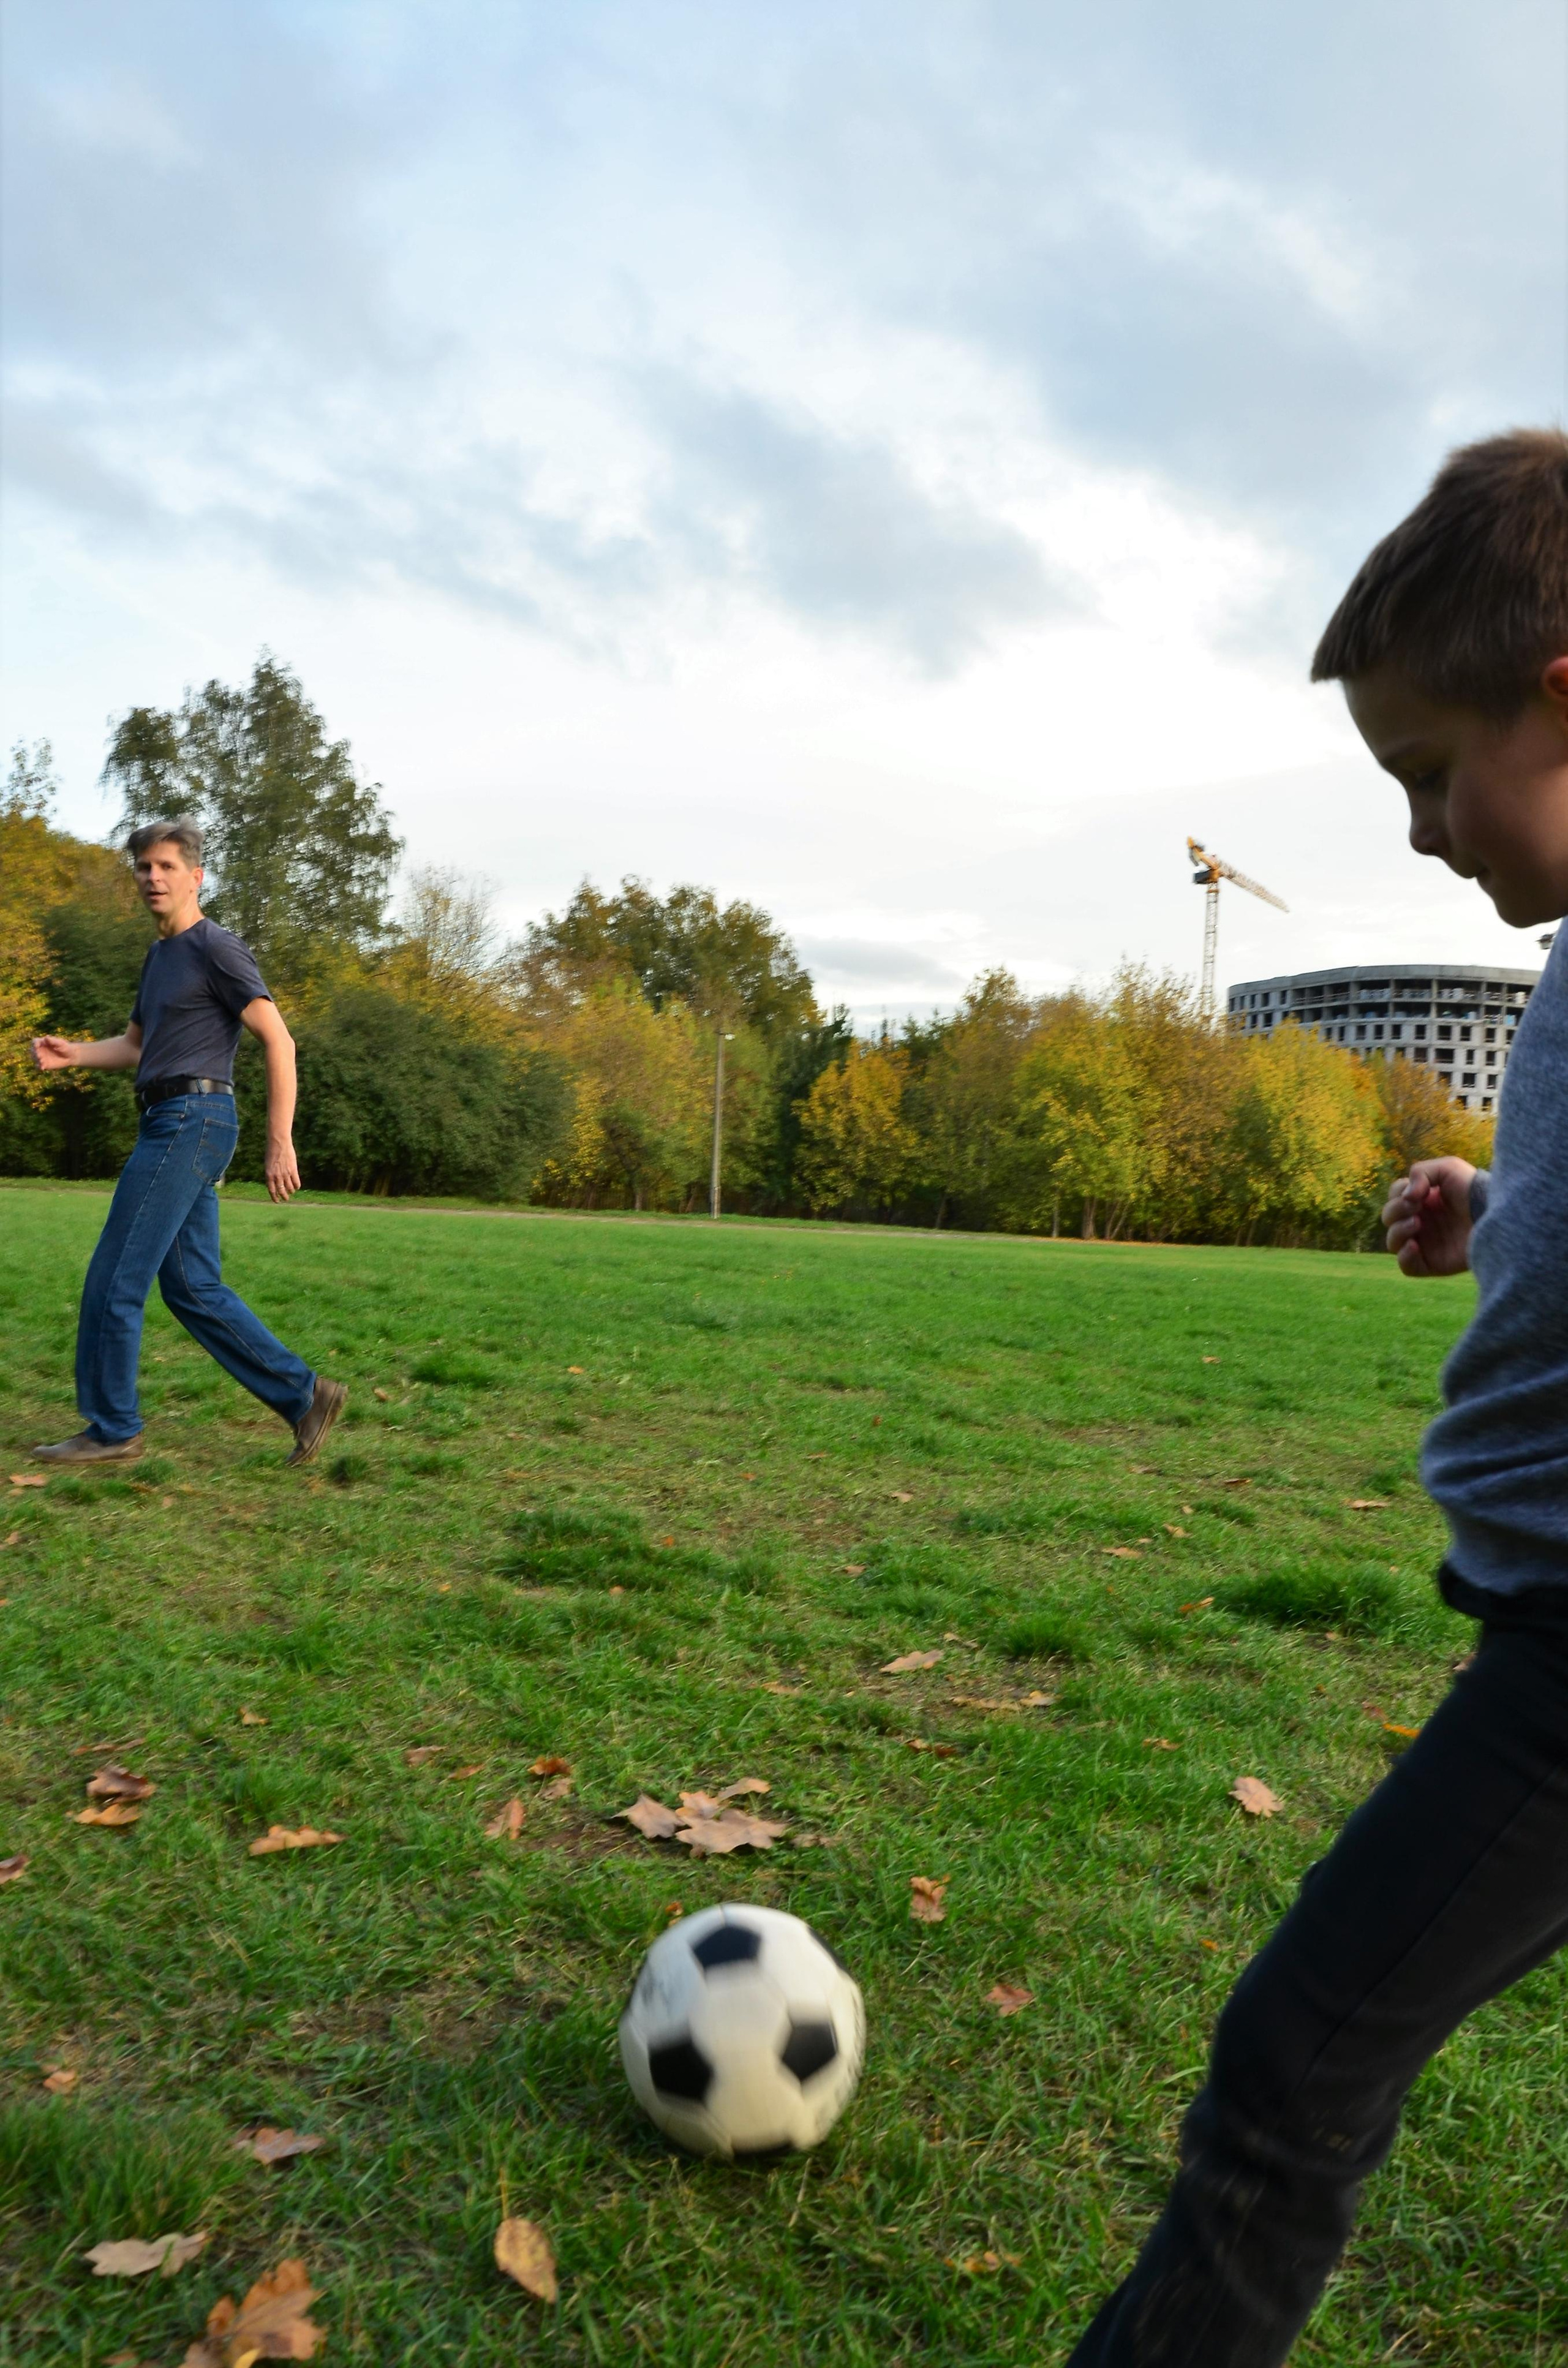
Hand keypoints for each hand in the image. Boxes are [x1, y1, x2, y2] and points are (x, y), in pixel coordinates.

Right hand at [31, 1035, 76, 1070]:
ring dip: (36, 1060)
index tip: (37, 1046)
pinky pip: (38, 1066)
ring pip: (34, 1058)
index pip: (35, 1041)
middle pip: (32, 1050)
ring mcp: (41, 1057)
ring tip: (42, 1061)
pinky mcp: (44, 1064)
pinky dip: (39, 1067)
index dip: (34, 1043)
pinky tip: (42, 1068)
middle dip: (34, 1053)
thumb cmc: (66, 1047)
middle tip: (39, 1055)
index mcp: (43, 1042)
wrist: (71, 1057)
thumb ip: (53, 1041)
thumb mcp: (60, 1043)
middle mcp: (40, 1049)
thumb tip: (46, 1037)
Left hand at [265, 1138, 301, 1204]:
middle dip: (284, 1196)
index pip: (272, 1190)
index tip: (277, 1201)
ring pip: (289, 1187)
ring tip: (291, 1192)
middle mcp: (277, 1176)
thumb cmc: (271, 1152)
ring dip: (290, 1191)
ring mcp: (285, 1174)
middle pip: (281, 1190)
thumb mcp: (268, 1164)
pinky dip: (297, 1186)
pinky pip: (296, 1182)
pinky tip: (297, 1187)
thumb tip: (275, 1181)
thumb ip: (271, 1174)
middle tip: (286, 1198)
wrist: (278, 1143)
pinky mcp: (293, 1170)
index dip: (274, 1197)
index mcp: (269, 1175)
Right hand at [1381, 1156, 1476, 1275]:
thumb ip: (1420, 1172)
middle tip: (1416, 1209)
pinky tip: (1415, 1246)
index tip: (1416, 1194)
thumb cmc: (1473, 1189)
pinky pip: (1406, 1266)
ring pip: (1392, 1243)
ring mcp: (1426, 1243)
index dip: (1398, 1195)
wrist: (1493, 1214)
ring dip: (1397, 1231)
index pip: (1395, 1197)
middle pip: (1388, 1219)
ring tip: (1417, 1225)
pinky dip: (1404, 1256)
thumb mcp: (1447, 1168)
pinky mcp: (1433, 1264)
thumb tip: (1407, 1198)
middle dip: (1396, 1211)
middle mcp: (1422, 1221)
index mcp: (1423, 1200)